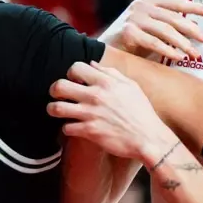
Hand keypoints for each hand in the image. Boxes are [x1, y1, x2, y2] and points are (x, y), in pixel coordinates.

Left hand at [49, 61, 180, 162]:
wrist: (148, 138)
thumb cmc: (141, 112)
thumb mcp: (131, 86)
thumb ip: (111, 73)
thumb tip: (92, 64)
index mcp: (106, 82)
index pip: (76, 67)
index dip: (70, 73)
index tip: (73, 81)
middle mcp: (96, 96)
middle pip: (59, 86)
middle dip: (54, 90)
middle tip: (57, 95)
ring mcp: (91, 114)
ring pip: (57, 108)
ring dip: (54, 109)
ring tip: (57, 111)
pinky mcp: (89, 132)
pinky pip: (66, 128)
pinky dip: (66, 128)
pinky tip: (72, 127)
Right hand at [103, 0, 202, 62]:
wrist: (102, 50)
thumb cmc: (130, 42)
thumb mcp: (149, 27)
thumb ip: (166, 23)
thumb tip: (194, 27)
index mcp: (149, 1)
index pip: (176, 2)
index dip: (194, 7)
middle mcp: (141, 6)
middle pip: (173, 17)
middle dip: (191, 29)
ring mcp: (134, 18)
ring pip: (165, 30)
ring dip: (183, 43)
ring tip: (195, 54)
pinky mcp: (128, 32)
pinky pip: (154, 42)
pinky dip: (168, 50)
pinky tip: (179, 57)